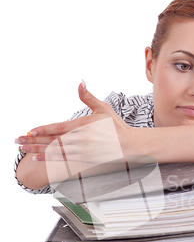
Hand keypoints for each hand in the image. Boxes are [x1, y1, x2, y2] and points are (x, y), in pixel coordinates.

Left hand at [15, 82, 131, 181]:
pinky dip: (49, 157)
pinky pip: (62, 159)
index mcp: (82, 125)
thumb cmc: (116, 126)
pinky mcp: (84, 158)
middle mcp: (79, 139)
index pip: (57, 127)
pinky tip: (38, 157)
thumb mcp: (102, 108)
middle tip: (17, 140)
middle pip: (51, 140)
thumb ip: (88, 97)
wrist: (129, 145)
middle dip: (33, 141)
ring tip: (23, 149)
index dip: (42, 129)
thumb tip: (80, 82)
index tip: (29, 130)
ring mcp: (81, 150)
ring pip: (54, 150)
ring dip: (37, 149)